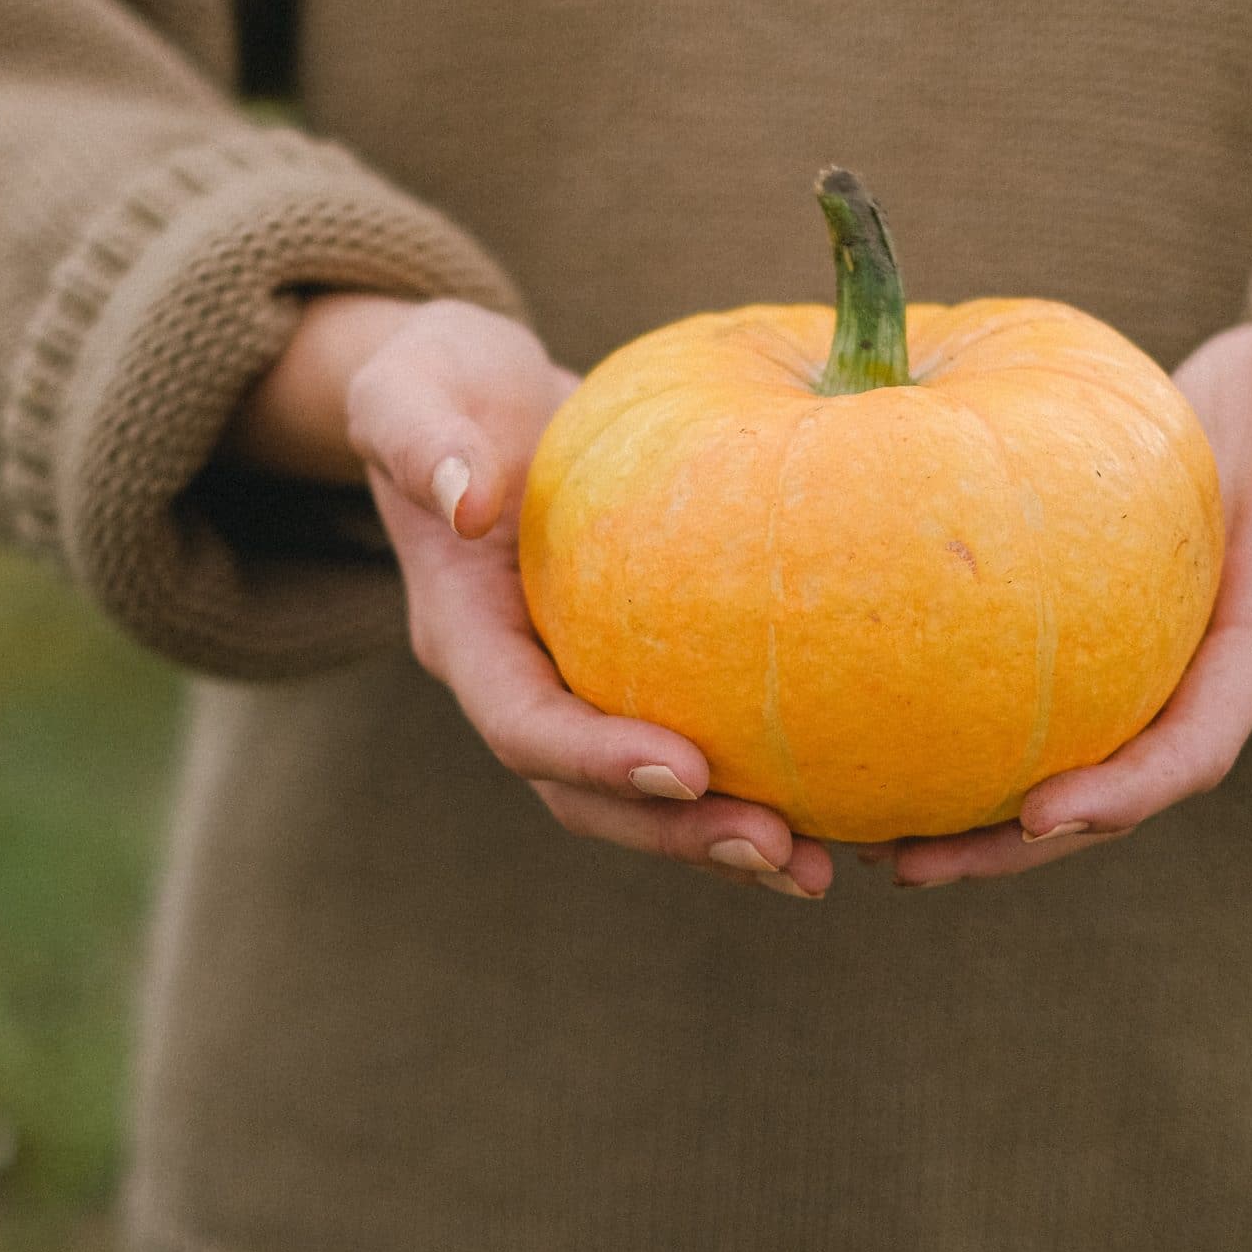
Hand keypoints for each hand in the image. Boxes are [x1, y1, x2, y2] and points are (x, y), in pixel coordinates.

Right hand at [231, 295, 835, 897]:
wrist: (469, 406)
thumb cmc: (442, 386)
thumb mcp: (411, 390)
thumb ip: (420, 440)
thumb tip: (465, 502)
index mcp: (464, 632)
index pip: (523, 722)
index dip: (597, 758)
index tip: (686, 769)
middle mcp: (519, 682)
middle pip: (586, 795)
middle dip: (676, 833)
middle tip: (779, 851)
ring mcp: (575, 688)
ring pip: (642, 798)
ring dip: (722, 838)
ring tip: (819, 865)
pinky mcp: (630, 676)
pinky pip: (689, 747)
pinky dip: (755, 783)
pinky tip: (841, 800)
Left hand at [886, 278, 1251, 887]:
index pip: (1195, 746)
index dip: (1125, 792)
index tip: (1040, 815)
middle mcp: (1202, 659)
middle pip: (1108, 788)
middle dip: (1013, 843)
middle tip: (901, 865)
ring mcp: (1152, 643)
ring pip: (1057, 750)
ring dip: (966, 806)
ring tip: (857, 832)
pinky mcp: (1105, 608)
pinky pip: (1028, 683)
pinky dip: (956, 712)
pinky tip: (866, 720)